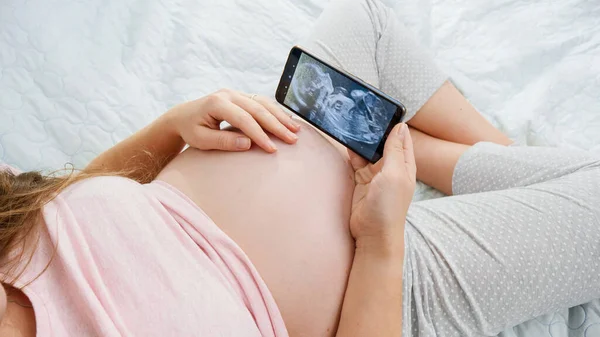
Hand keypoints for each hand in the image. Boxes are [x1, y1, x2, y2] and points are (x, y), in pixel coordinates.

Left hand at [167, 88, 299, 152]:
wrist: (183, 116)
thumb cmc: (190, 130)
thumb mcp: (201, 140)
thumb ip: (223, 142)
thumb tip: (248, 144)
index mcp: (217, 103)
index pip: (244, 120)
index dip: (259, 135)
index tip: (272, 149)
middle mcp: (228, 94)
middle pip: (258, 109)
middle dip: (277, 125)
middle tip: (292, 139)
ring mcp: (235, 93)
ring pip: (263, 103)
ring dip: (280, 117)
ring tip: (295, 130)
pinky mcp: (240, 96)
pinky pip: (261, 102)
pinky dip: (275, 111)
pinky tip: (286, 121)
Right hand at [348, 123, 415, 252]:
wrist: (373, 235)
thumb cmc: (388, 207)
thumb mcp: (395, 174)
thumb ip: (396, 150)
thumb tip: (400, 127)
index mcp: (405, 165)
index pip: (401, 138)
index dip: (394, 123)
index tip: (383, 108)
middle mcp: (392, 168)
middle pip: (383, 142)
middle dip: (374, 130)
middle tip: (363, 112)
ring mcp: (376, 175)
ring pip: (368, 151)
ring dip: (362, 140)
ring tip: (352, 122)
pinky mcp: (362, 181)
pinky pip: (356, 162)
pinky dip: (352, 152)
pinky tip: (346, 141)